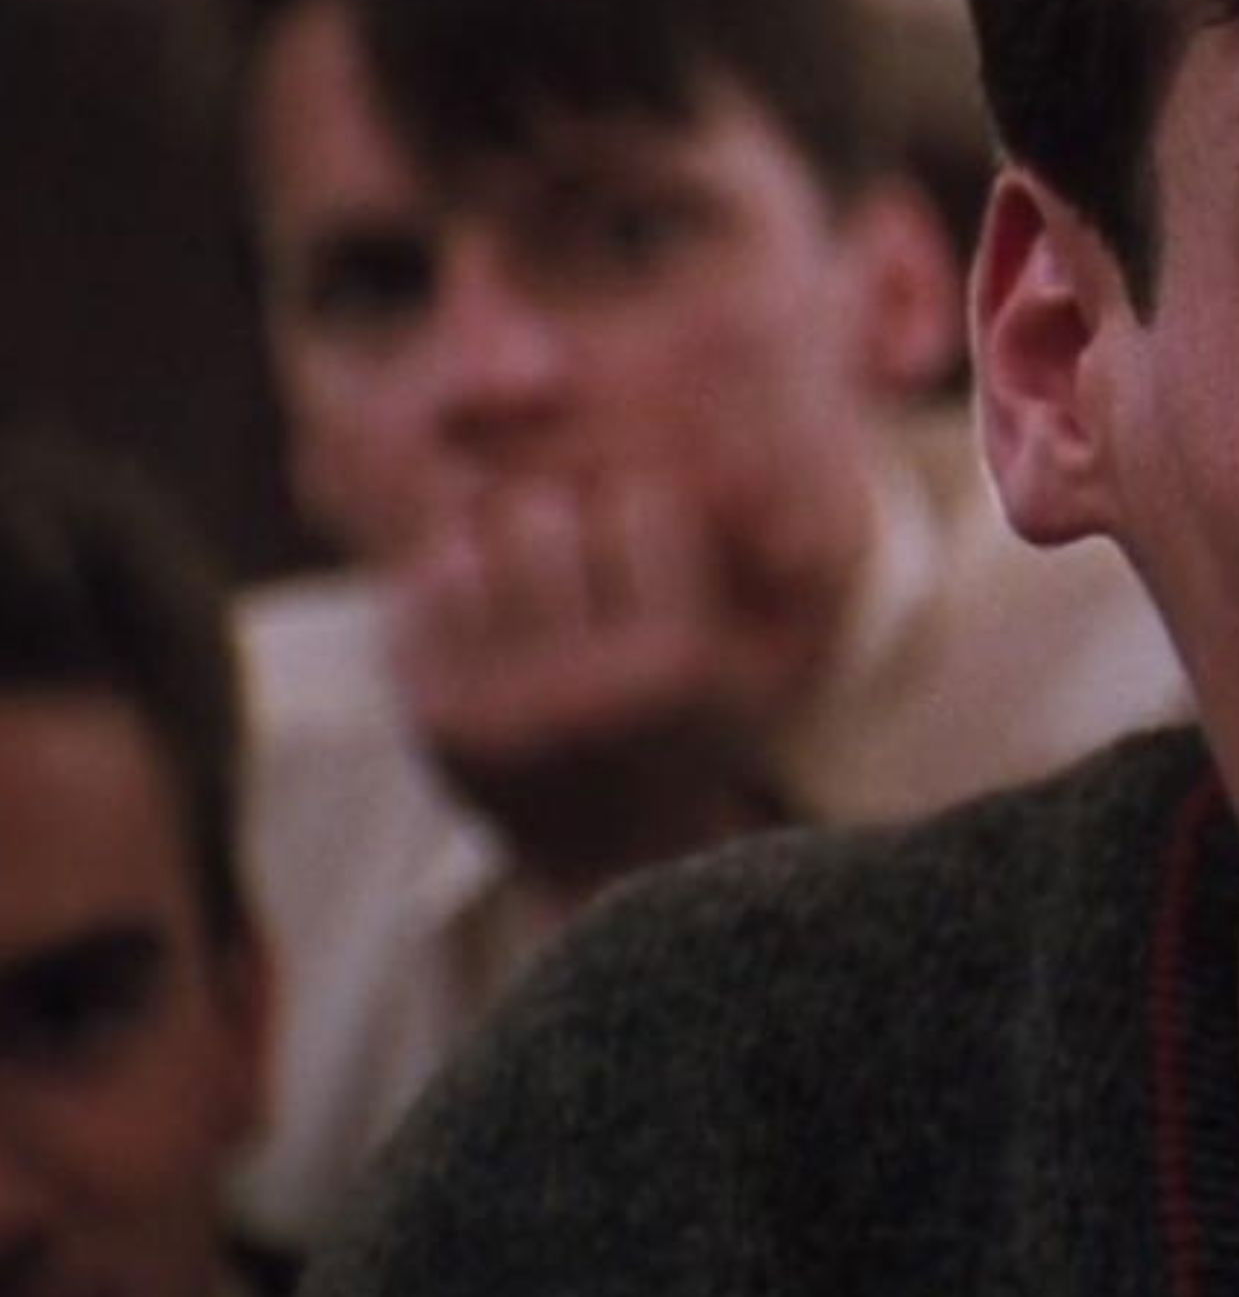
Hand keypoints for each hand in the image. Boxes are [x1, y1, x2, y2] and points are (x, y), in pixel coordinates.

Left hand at [384, 473, 798, 908]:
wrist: (619, 860)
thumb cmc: (693, 724)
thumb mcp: (751, 648)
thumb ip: (750, 549)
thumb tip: (689, 436)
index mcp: (675, 668)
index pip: (640, 504)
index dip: (646, 514)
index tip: (653, 553)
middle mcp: (582, 692)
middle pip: (545, 514)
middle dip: (568, 520)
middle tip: (584, 559)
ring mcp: (494, 706)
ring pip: (476, 540)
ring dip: (509, 545)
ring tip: (541, 589)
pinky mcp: (431, 717)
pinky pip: (428, 585)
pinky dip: (462, 583)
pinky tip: (497, 626)